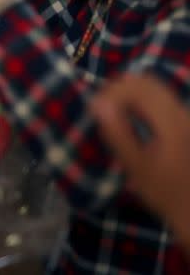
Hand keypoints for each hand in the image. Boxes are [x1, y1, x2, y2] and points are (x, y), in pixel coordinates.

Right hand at [92, 74, 189, 240]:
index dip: (112, 92)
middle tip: (99, 108)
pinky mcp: (184, 120)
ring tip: (110, 111)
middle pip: (148, 82)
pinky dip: (139, 99)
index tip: (94, 110)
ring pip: (154, 87)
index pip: (138, 88)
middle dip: (119, 89)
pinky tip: (129, 116)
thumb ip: (117, 133)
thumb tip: (97, 103)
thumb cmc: (164, 192)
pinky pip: (160, 97)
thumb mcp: (136, 166)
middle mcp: (183, 113)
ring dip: (129, 92)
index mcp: (172, 123)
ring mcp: (186, 116)